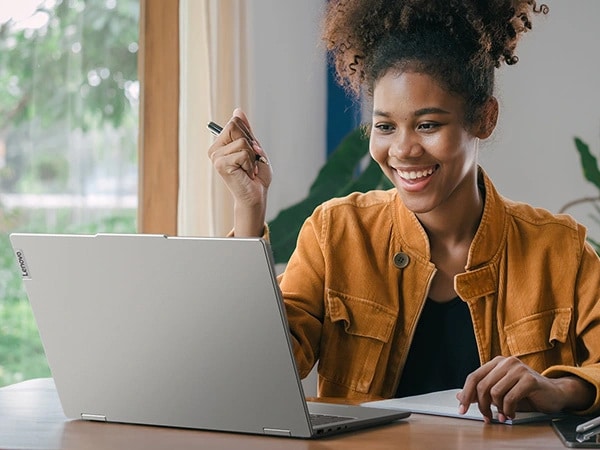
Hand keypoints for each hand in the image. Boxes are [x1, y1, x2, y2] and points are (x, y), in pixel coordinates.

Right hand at [208, 108, 272, 235]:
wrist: (256, 195)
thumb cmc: (256, 175)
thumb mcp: (253, 148)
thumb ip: (245, 131)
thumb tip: (238, 110)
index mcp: (221, 143)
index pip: (235, 122)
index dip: (249, 135)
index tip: (251, 151)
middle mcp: (215, 149)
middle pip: (235, 126)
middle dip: (250, 143)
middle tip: (251, 160)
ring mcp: (216, 156)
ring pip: (242, 141)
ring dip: (252, 156)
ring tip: (248, 169)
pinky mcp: (220, 164)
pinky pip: (243, 153)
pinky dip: (250, 164)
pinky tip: (246, 174)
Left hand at [456, 356, 594, 422]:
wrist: (555, 393)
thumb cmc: (527, 392)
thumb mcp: (501, 392)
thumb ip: (482, 392)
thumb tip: (459, 397)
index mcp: (496, 363)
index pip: (474, 377)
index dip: (466, 394)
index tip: (461, 410)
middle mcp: (506, 362)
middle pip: (482, 386)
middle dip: (482, 406)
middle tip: (486, 418)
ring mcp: (518, 368)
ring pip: (495, 392)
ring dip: (497, 409)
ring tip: (503, 415)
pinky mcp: (529, 379)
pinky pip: (510, 398)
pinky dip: (508, 410)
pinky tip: (511, 414)